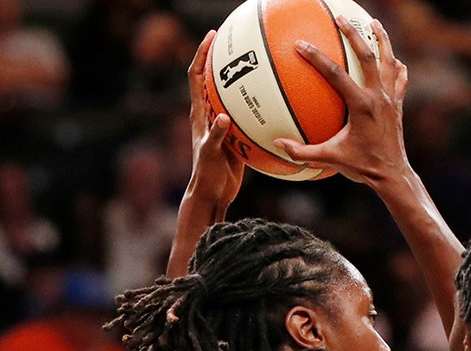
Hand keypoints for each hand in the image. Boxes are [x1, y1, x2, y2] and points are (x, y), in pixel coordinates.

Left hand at [187, 30, 244, 207]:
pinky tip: (274, 103)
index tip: (211, 37)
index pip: (196, 77)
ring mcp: (223, 124)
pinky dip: (256, 106)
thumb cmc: (206, 175)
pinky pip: (246, 114)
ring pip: (230, 94)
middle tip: (235, 41)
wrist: (213, 194)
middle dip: (220, 57)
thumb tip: (224, 117)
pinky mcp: (235, 135)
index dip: (201, 55)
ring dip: (240, 79)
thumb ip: (216, 136)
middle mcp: (209, 114)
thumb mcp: (211, 155)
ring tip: (257, 65)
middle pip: (212, 78)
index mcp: (200, 114)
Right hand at [274, 17, 410, 185]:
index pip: (336, 74)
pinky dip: (395, 66)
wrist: (393, 176)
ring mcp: (391, 100)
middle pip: (368, 57)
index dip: (317, 58)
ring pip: (389, 61)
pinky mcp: (398, 105)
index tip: (301, 44)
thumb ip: (303, 152)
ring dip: (382, 40)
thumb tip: (278, 144)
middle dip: (355, 34)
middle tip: (341, 17)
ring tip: (374, 22)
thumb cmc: (362, 167)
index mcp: (362, 107)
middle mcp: (379, 98)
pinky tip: (392, 58)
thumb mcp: (331, 159)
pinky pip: (399, 79)